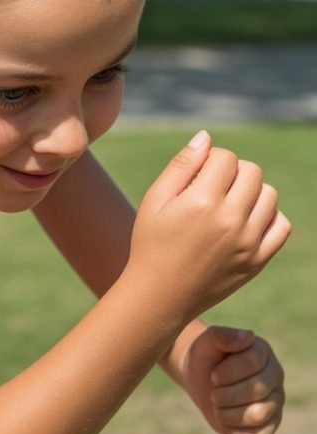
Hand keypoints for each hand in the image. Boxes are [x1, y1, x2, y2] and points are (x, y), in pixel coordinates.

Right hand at [128, 132, 290, 322]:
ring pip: (269, 195)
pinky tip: (246, 220)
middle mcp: (230, 221)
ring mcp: (247, 243)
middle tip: (211, 188)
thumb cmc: (152, 243)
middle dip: (233, 172)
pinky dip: (269, 216)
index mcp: (202, 202)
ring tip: (228, 204)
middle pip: (252, 172)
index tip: (197, 175)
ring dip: (252, 192)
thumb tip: (207, 137)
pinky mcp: (257, 262)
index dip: (211, 160)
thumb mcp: (156, 199)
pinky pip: (281, 226)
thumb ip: (182, 164)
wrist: (159, 296)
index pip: (226, 158)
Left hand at [181, 325, 284, 433]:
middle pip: (257, 390)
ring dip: (228, 415)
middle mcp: (275, 377)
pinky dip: (235, 433)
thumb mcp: (207, 341)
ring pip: (258, 416)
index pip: (254, 362)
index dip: (228, 373)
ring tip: (217, 407)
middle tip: (213, 393)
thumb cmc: (205, 356)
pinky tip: (225, 422)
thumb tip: (249, 336)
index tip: (213, 376)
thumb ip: (224, 335)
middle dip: (225, 395)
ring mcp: (275, 403)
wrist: (199, 377)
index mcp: (263, 352)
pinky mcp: (269, 427)